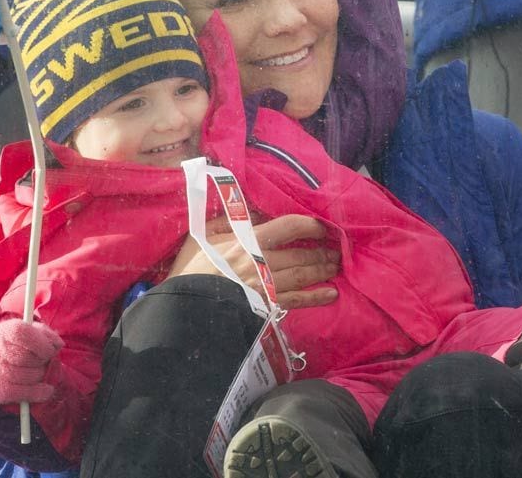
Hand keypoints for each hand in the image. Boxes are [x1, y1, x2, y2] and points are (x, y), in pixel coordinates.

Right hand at [0, 318, 63, 403]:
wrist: (6, 355)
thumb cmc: (28, 342)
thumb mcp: (39, 332)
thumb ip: (49, 336)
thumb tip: (57, 345)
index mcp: (6, 331)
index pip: (20, 335)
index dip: (40, 344)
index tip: (51, 350)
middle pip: (22, 358)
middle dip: (41, 361)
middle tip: (46, 360)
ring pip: (22, 377)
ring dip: (40, 375)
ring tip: (42, 370)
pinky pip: (16, 394)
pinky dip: (35, 393)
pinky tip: (47, 390)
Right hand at [167, 214, 339, 308]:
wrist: (184, 309)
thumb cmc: (190, 270)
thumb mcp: (202, 236)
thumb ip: (227, 221)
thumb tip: (254, 212)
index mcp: (248, 240)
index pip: (288, 227)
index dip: (309, 224)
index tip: (323, 224)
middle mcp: (263, 262)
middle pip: (300, 253)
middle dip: (321, 250)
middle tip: (337, 247)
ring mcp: (267, 286)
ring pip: (302, 275)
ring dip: (321, 269)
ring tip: (336, 265)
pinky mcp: (266, 307)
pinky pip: (296, 301)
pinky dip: (315, 298)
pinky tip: (331, 294)